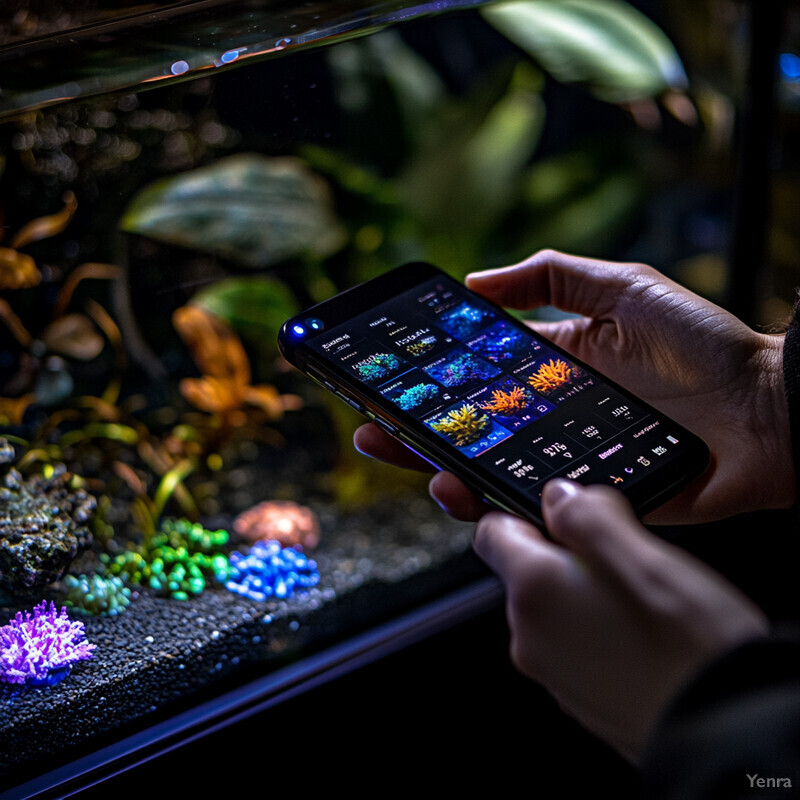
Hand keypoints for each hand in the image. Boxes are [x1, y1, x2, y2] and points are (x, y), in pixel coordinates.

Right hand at [354, 250, 793, 523]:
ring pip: (490, 474)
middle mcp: (551, 419)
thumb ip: (550, 278)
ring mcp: (567, 462)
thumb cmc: (702, 344)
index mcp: (555, 370)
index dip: (433, 382)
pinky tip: (461, 493)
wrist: (770, 409)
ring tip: (410, 460)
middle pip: (470, 431)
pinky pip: (533, 508)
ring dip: (442, 470)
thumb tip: (476, 280)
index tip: (389, 378)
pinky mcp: (590, 501)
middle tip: (370, 427)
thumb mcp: (622, 287)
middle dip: (415, 431)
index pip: (479, 380)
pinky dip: (493, 505)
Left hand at [474, 479, 768, 760]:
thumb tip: (559, 497)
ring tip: (645, 601)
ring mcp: (553, 672)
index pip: (493, 533)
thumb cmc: (689, 648)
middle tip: (626, 557)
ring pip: (558, 607)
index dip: (525, 512)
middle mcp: (530, 634)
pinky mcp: (581, 699)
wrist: (728, 734)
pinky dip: (602, 630)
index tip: (563, 510)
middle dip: (569, 554)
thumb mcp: (643, 555)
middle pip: (529, 570)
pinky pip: (578, 644)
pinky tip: (646, 635)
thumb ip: (588, 515)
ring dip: (589, 593)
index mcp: (534, 590)